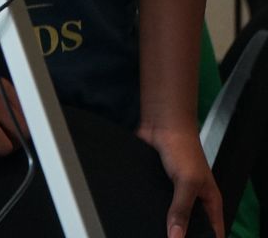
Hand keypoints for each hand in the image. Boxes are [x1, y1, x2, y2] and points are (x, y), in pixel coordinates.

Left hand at [139, 122, 221, 237]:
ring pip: (169, 216)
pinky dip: (148, 208)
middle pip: (189, 226)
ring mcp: (174, 193)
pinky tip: (140, 213)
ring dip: (161, 221)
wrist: (160, 125)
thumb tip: (176, 236)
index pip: (212, 231)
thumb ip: (181, 209)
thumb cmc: (183, 147)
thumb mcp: (187, 182)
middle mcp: (193, 199)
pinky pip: (153, 203)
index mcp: (209, 202)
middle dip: (179, 233)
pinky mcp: (157, 186)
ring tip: (151, 229)